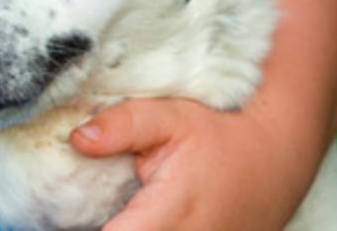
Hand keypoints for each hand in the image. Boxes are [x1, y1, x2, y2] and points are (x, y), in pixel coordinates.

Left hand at [70, 97, 311, 230]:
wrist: (279, 153)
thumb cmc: (222, 133)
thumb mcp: (171, 116)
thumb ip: (123, 126)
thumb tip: (78, 139)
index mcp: (170, 217)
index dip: (81, 230)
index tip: (56, 219)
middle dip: (96, 228)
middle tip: (76, 212)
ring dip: (123, 230)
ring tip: (107, 214)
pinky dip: (143, 230)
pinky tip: (132, 217)